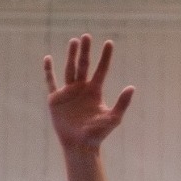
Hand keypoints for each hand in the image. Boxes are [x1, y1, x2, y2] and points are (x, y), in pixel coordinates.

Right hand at [45, 35, 134, 152]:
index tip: (109, 42)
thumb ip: (122, 102)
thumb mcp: (113, 117)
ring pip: (69, 69)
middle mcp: (82, 89)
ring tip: (74, 41)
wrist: (80, 145)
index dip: (105, 57)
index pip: (101, 70)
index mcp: (95, 91)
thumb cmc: (98, 134)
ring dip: (71, 55)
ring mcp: (68, 92)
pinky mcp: (55, 98)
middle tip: (87, 36)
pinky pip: (51, 81)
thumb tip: (132, 87)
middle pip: (84, 65)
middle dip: (86, 51)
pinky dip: (49, 70)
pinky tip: (49, 58)